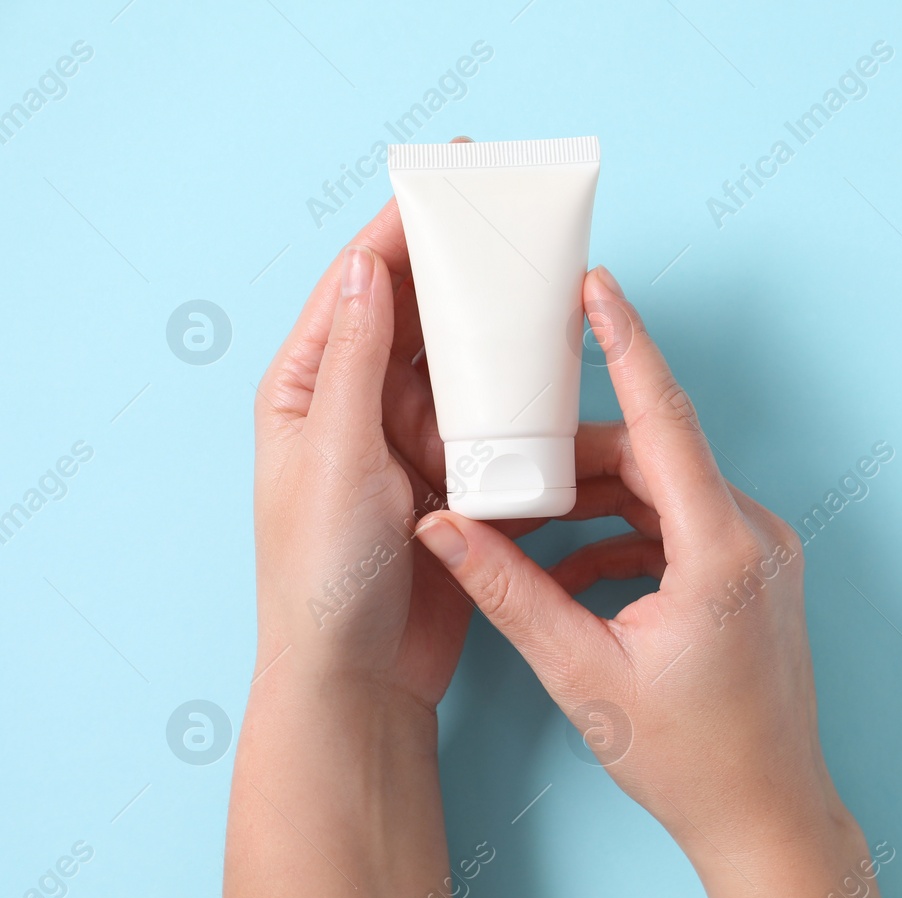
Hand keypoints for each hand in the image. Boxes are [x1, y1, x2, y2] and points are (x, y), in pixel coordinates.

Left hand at [251, 206, 655, 709]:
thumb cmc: (322, 576)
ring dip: (498, 341)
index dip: (400, 229)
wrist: (358, 679)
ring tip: (545, 297)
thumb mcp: (336, 456)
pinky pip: (494, 428)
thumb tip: (366, 267)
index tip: (446, 175)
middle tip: (514, 225)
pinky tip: (555, 384)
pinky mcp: (453, 488)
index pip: (358, 288)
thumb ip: (354, 362)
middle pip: (416, 320)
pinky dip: (521, 407)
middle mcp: (357, 410)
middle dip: (462, 273)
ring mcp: (408, 448)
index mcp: (308, 391)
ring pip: (463, 372)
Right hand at [413, 266, 853, 873]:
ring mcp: (763, 553)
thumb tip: (442, 529)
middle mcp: (754, 537)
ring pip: (667, 490)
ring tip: (525, 525)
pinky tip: (574, 570)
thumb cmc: (688, 760)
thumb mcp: (582, 675)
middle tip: (504, 456)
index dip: (626, 347)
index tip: (596, 286)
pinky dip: (627, 534)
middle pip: (656, 456)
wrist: (767, 816)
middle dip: (576, 455)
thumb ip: (508, 592)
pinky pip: (684, 525)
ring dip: (598, 499)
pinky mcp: (756, 572)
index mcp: (720, 552)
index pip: (666, 421)